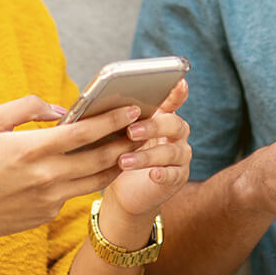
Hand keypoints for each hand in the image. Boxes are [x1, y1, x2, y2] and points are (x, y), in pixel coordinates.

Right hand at [0, 95, 139, 243]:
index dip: (113, 120)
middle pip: (101, 159)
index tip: (132, 109)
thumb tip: (61, 110)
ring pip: (96, 181)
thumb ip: (27, 108)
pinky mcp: (46, 215)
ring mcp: (49, 200)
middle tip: (144, 128)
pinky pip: (74, 194)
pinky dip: (88, 180)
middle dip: (126, 142)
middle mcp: (47, 177)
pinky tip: (97, 168)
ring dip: (116, 165)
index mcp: (33, 150)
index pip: (85, 133)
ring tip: (131, 148)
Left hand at [102, 80, 193, 220]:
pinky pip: (174, 174)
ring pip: (171, 151)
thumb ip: (117, 119)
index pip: (174, 100)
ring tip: (123, 160)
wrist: (126, 191)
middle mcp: (177, 134)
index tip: (178, 83)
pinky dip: (163, 174)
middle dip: (152, 126)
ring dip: (147, 155)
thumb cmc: (120, 154)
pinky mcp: (178, 177)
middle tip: (130, 131)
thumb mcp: (118, 134)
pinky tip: (152, 174)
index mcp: (163, 117)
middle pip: (174, 124)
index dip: (177, 92)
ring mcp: (180, 156)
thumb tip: (94, 106)